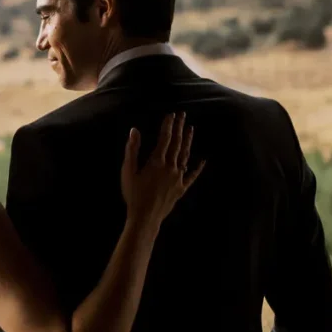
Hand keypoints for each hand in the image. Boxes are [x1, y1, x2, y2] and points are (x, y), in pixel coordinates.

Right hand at [120, 112, 204, 229]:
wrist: (145, 217)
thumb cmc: (134, 194)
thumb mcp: (128, 171)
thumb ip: (132, 150)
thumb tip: (134, 130)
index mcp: (157, 161)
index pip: (165, 138)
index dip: (168, 125)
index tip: (171, 115)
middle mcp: (170, 167)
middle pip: (176, 143)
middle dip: (179, 128)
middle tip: (183, 115)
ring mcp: (178, 178)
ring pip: (185, 155)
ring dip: (188, 141)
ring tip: (191, 129)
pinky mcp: (181, 188)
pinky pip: (192, 176)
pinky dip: (197, 168)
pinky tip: (203, 161)